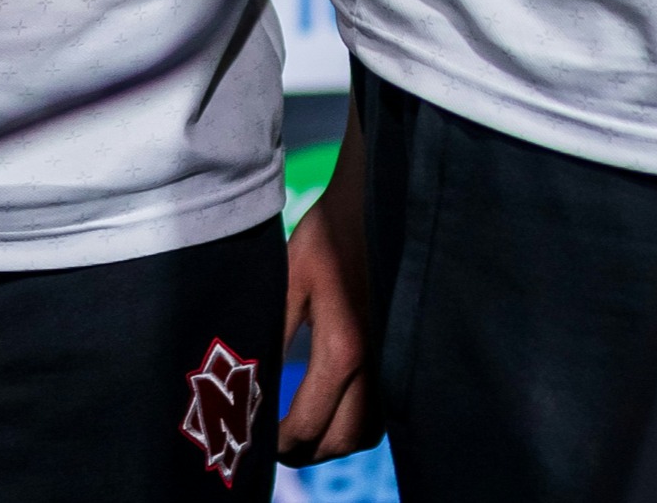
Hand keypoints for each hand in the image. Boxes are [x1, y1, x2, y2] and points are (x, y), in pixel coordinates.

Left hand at [280, 154, 381, 462]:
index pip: (310, 423)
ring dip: (339, 440)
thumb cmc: (329, 235)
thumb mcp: (288, 279)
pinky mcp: (407, 350)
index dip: (281, 443)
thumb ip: (273, 333)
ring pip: (373, 429)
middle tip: (279, 446)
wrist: (382, 204)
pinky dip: (363, 420)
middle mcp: (377, 364)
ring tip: (307, 431)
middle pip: (345, 439)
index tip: (259, 444)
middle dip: (310, 451)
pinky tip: (339, 406)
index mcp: (342, 348)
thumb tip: (250, 383)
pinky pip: (389, 405)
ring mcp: (397, 360)